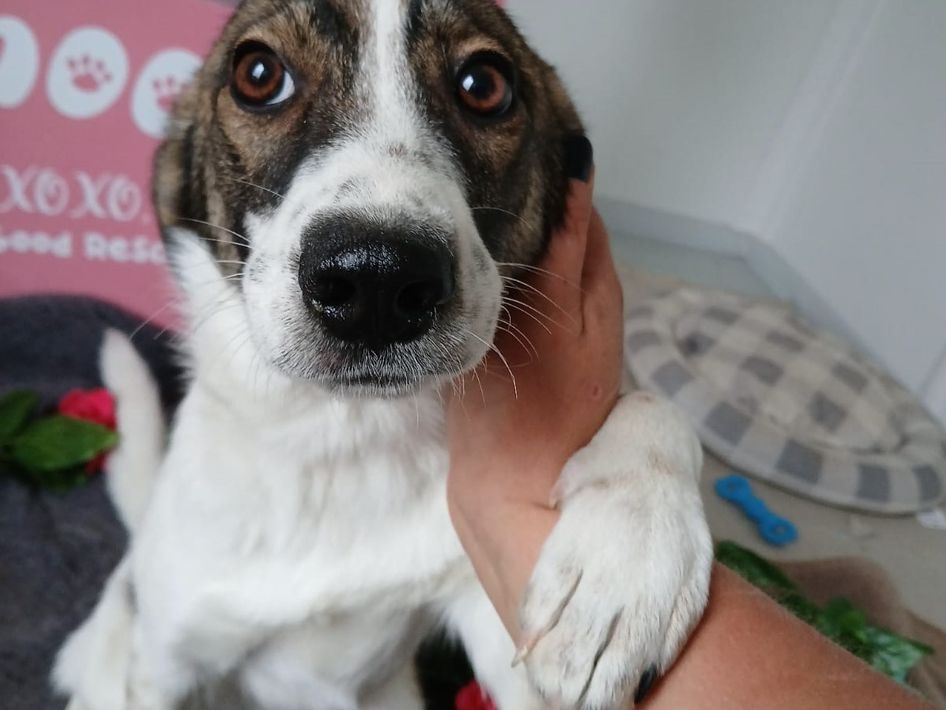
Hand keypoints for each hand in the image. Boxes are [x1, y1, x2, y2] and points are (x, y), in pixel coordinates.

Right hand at [446, 163, 624, 636]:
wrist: (519, 495)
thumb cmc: (538, 411)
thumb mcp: (555, 322)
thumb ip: (566, 252)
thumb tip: (578, 176)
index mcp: (594, 287)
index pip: (577, 208)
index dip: (548, 173)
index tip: (502, 145)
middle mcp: (575, 304)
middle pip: (550, 232)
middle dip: (516, 200)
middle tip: (461, 171)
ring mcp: (543, 331)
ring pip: (521, 264)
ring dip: (493, 237)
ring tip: (448, 207)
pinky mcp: (512, 354)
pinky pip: (498, 296)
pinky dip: (479, 274)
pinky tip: (445, 266)